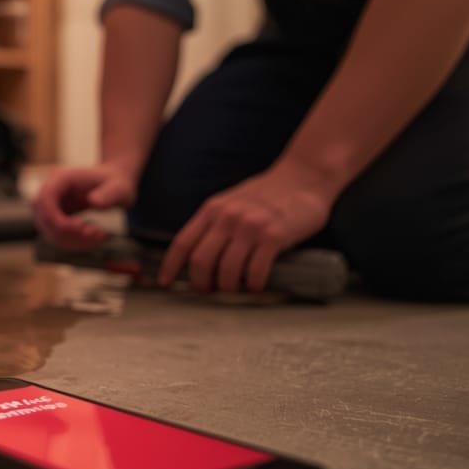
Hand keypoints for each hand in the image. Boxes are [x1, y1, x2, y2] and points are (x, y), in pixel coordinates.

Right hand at [33, 163, 137, 249]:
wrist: (113, 185)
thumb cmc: (116, 184)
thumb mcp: (118, 188)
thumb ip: (108, 195)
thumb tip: (94, 202)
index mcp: (61, 178)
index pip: (45, 199)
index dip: (56, 218)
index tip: (79, 227)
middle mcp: (51, 191)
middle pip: (43, 218)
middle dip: (67, 233)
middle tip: (95, 233)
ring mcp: (50, 205)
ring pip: (49, 231)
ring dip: (72, 240)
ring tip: (98, 235)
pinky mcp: (55, 217)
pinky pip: (57, 235)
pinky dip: (74, 241)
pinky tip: (93, 236)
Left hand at [158, 166, 335, 292]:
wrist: (304, 177)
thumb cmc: (268, 194)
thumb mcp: (232, 202)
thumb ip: (216, 223)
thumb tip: (198, 255)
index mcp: (212, 210)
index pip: (182, 242)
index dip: (169, 266)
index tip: (164, 283)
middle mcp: (227, 217)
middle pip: (201, 261)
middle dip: (201, 283)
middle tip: (209, 292)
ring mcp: (250, 226)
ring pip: (226, 271)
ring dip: (228, 288)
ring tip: (235, 290)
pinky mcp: (273, 236)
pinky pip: (255, 271)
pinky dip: (252, 285)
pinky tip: (255, 286)